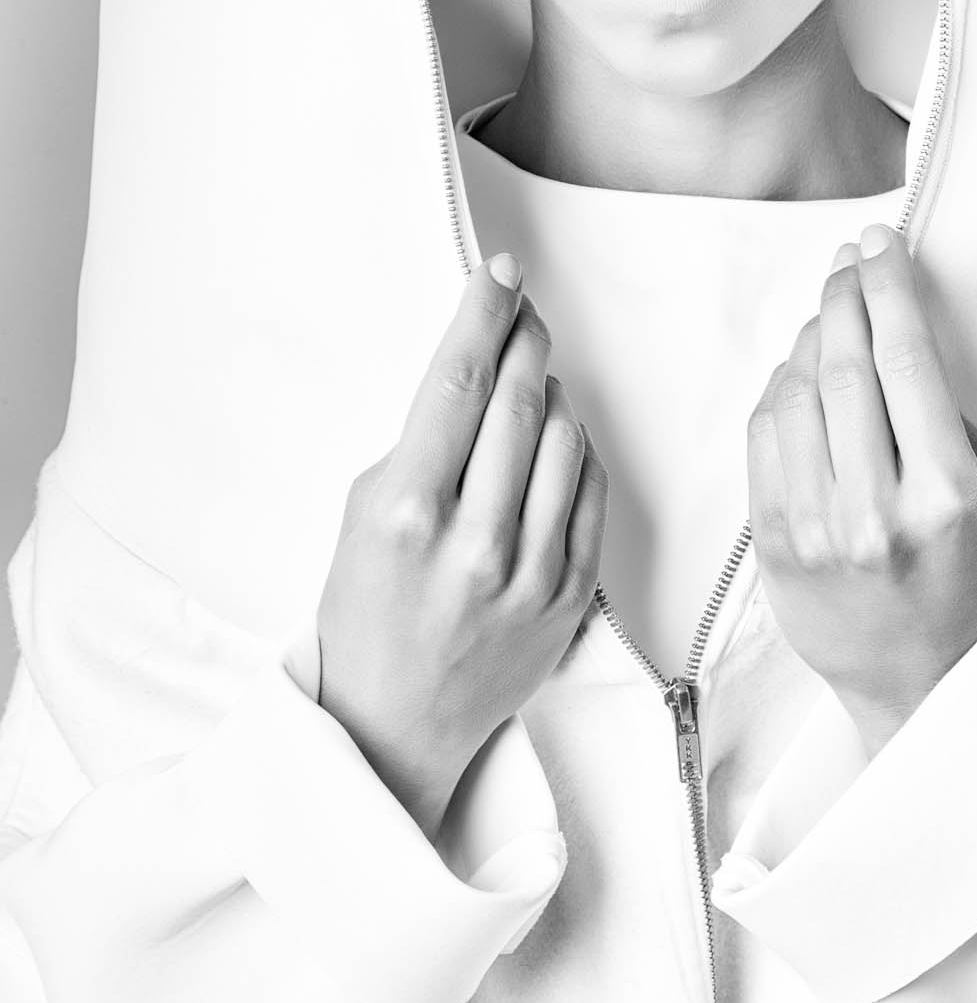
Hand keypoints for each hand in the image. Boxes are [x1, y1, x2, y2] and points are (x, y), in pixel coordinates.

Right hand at [315, 255, 608, 842]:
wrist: (395, 727)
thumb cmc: (365, 611)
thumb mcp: (360, 517)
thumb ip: (418, 446)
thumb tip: (476, 369)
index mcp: (408, 516)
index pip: (456, 386)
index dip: (482, 316)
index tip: (498, 274)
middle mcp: (474, 544)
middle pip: (518, 402)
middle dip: (524, 340)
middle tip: (523, 311)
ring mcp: (530, 575)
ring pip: (564, 439)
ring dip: (551, 393)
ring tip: (531, 381)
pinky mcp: (570, 597)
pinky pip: (590, 492)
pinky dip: (575, 451)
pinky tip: (555, 439)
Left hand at [745, 223, 976, 758]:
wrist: (918, 681)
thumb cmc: (960, 577)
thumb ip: (940, 417)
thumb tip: (890, 329)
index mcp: (942, 498)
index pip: (906, 361)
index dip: (889, 288)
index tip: (882, 245)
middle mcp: (873, 513)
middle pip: (844, 367)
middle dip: (845, 296)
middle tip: (850, 259)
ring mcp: (812, 530)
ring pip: (794, 393)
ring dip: (810, 337)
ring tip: (830, 315)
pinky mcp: (769, 542)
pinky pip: (762, 436)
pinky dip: (779, 389)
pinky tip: (800, 373)